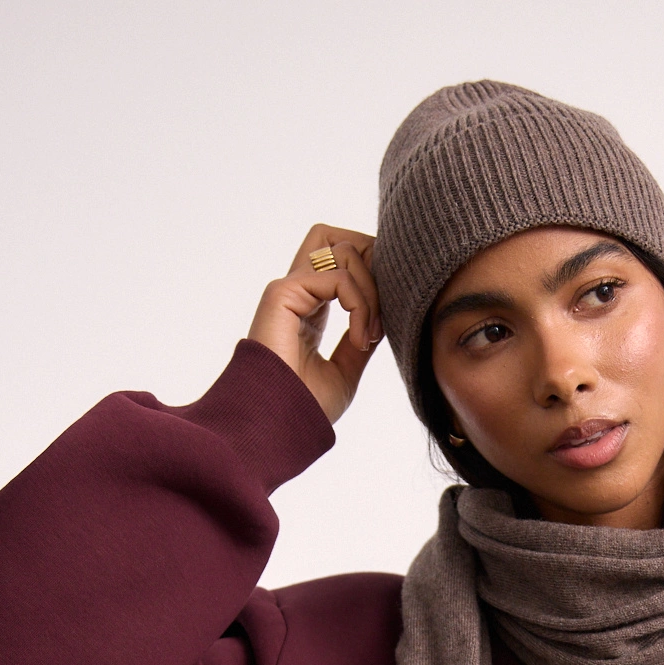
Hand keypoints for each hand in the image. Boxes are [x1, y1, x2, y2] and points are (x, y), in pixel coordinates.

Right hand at [247, 225, 381, 424]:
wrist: (277, 426)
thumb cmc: (303, 407)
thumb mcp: (345, 371)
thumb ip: (361, 341)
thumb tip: (383, 320)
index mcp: (309, 308)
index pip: (342, 261)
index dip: (373, 274)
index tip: (384, 323)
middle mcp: (297, 292)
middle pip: (336, 238)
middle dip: (371, 257)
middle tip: (385, 303)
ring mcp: (288, 289)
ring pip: (342, 250)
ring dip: (371, 290)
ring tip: (371, 335)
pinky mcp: (282, 293)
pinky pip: (337, 276)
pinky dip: (360, 304)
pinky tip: (361, 339)